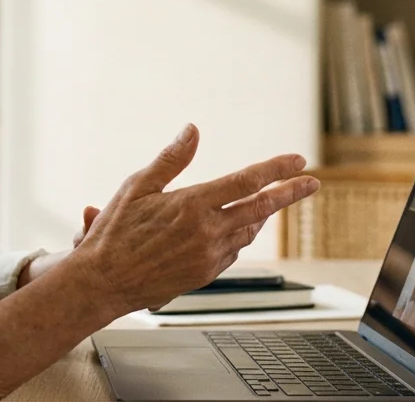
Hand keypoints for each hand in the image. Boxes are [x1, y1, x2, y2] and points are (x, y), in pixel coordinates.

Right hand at [69, 124, 319, 315]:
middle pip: (260, 208)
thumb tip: (192, 131)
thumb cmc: (113, 233)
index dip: (275, 169)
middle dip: (289, 193)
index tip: (297, 161)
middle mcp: (207, 232)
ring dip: (264, 215)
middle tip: (310, 183)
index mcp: (192, 205)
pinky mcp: (204, 274)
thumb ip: (171, 159)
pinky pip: (234, 252)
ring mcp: (208, 256)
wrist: (103, 282)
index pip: (246, 181)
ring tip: (274, 202)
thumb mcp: (136, 186)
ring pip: (249, 231)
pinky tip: (240, 229)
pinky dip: (242, 236)